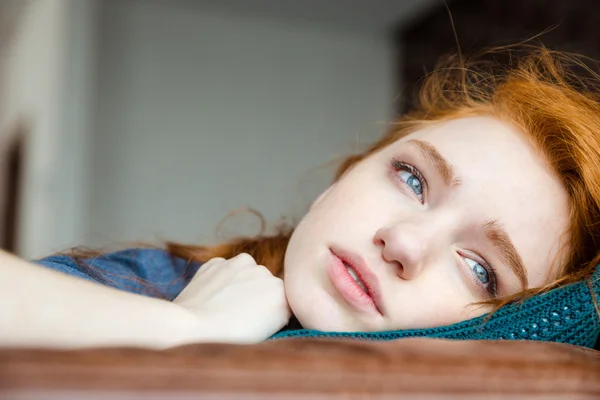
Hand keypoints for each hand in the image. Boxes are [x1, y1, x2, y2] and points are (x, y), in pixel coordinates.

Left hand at [173, 253, 291, 342]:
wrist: (190, 328)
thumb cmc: (228, 339)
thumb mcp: (267, 333)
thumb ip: (278, 312)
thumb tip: (274, 306)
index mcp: (281, 292)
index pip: (283, 301)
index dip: (271, 314)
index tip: (257, 326)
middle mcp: (264, 271)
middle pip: (264, 284)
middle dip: (256, 295)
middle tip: (239, 318)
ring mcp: (238, 263)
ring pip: (245, 272)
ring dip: (239, 283)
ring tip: (223, 307)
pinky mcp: (216, 262)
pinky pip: (224, 269)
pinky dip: (221, 279)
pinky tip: (212, 297)